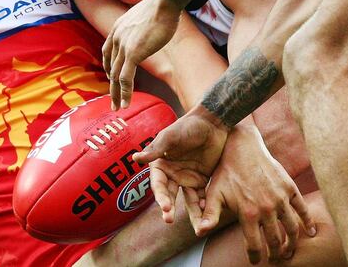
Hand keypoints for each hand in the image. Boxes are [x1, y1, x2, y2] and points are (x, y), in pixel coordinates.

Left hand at [102, 0, 180, 108]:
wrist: (164, 3)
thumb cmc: (161, 6)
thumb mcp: (145, 16)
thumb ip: (141, 26)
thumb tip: (149, 28)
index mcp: (118, 28)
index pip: (107, 52)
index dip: (108, 66)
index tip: (110, 77)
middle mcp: (116, 38)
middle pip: (110, 66)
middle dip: (111, 85)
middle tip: (112, 100)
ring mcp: (124, 46)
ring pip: (116, 76)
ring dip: (116, 93)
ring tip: (118, 107)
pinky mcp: (133, 54)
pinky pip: (125, 78)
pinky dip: (125, 93)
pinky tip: (126, 103)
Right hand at [133, 108, 229, 222]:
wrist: (212, 122)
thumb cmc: (188, 126)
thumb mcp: (170, 136)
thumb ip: (155, 149)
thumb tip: (135, 158)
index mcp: (160, 164)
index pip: (158, 184)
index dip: (160, 196)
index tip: (165, 206)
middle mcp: (172, 174)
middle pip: (169, 194)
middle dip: (168, 208)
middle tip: (168, 219)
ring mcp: (187, 178)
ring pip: (186, 199)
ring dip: (189, 212)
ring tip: (193, 225)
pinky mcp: (202, 180)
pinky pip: (202, 195)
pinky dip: (203, 205)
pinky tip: (207, 213)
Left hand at [194, 124, 315, 263]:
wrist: (243, 146)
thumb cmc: (226, 171)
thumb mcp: (214, 193)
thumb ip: (209, 215)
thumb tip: (200, 233)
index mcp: (248, 213)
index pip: (255, 246)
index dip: (256, 257)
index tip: (256, 260)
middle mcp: (266, 208)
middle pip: (275, 241)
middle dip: (275, 254)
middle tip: (274, 258)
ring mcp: (280, 198)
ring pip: (291, 229)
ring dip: (291, 243)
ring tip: (288, 250)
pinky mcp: (290, 188)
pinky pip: (303, 209)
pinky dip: (309, 222)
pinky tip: (310, 232)